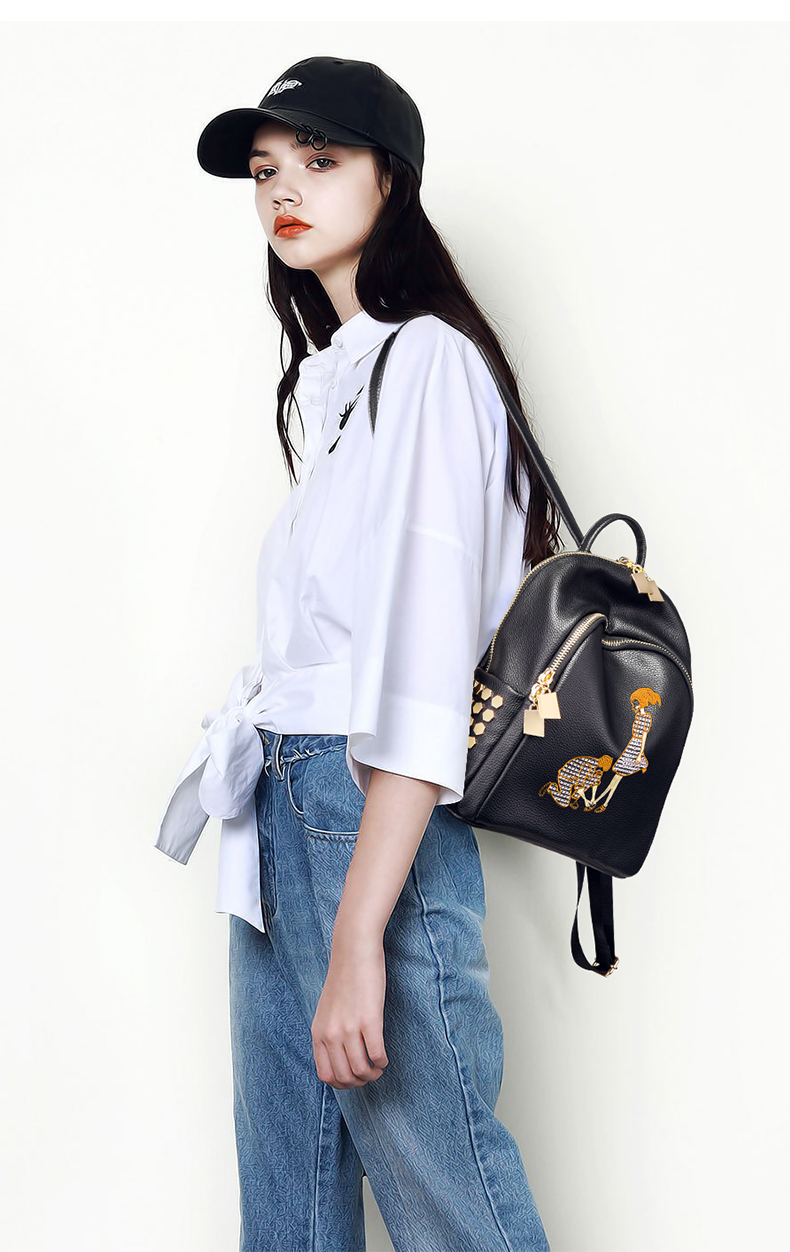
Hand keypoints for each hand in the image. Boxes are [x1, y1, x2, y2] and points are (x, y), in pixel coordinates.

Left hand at [311, 933, 388, 1089]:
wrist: (354, 951)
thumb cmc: (344, 978)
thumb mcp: (326, 1010)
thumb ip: (328, 1033)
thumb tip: (338, 1059)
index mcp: (319, 1032)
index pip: (325, 1075)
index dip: (342, 1084)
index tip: (354, 1079)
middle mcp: (331, 1034)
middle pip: (344, 1077)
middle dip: (359, 1082)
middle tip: (370, 1074)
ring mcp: (350, 1028)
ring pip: (361, 1070)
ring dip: (373, 1074)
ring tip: (379, 1067)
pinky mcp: (370, 1020)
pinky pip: (376, 1054)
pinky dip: (382, 1061)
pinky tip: (384, 1056)